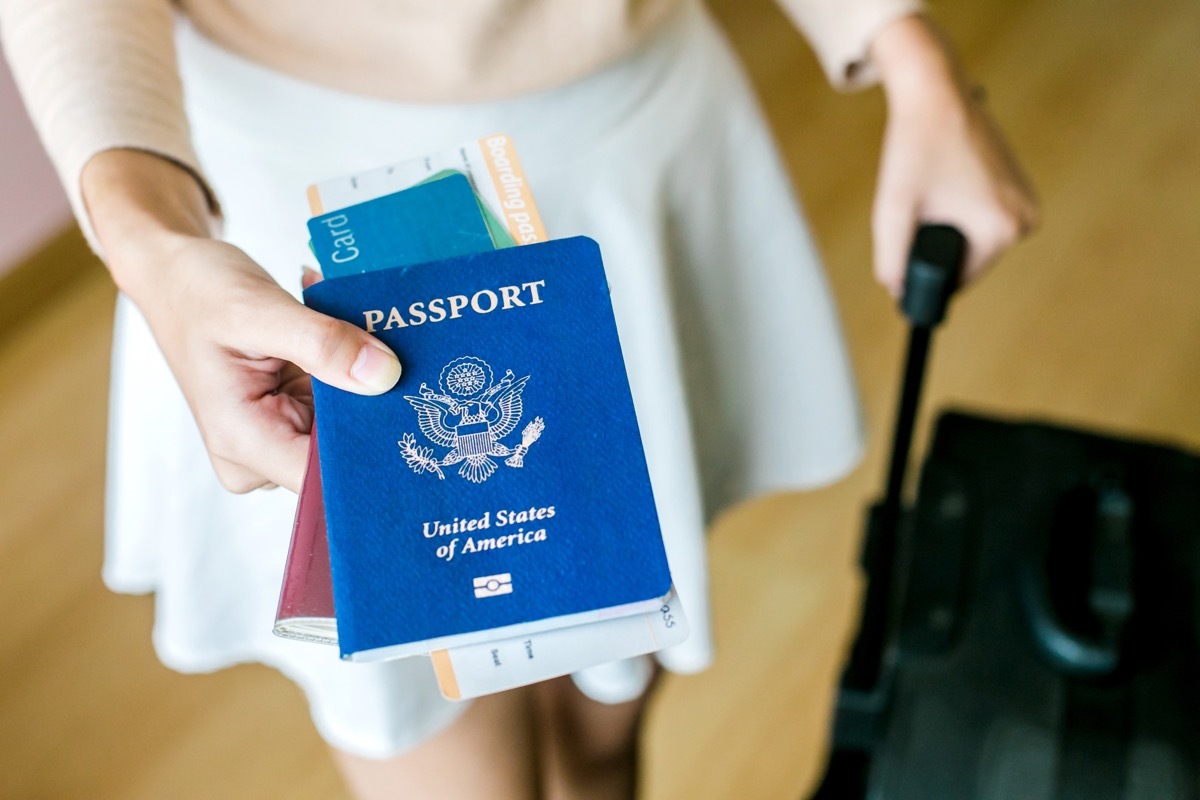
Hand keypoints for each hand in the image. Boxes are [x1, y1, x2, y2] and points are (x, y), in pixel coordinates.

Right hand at [84, 150, 400, 492]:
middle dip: (376, 407)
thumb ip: (322, 344)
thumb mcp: (259, 309)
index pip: (324, 479)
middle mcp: (260, 454)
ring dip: (366, 381)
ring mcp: (278, 435)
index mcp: (242, 442)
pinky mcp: (293, 415)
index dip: (371, 453)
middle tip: (406, 357)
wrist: (177, 275)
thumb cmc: (199, 291)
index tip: (416, 414)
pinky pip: (341, 404)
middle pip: (342, 454)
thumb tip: (385, 376)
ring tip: (365, 330)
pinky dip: (351, 369)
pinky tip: (350, 332)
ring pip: (348, 426)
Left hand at [869, 15, 1037, 295]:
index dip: (924, 274)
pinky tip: (945, 186)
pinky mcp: (1020, 188)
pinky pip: (983, 221)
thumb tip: (897, 292)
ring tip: (932, 191)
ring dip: (947, 230)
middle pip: (966, 262)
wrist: (936, 93)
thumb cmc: (914, 147)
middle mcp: (1025, 219)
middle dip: (935, 246)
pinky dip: (960, 214)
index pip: (957, 281)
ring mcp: (1027, 202)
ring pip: (973, 242)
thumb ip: (891, 260)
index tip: (905, 247)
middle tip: (918, 206)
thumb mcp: (892, 210)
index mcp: (1002, 230)